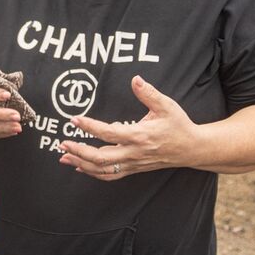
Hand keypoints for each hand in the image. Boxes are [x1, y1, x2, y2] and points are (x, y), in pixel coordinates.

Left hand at [59, 76, 200, 180]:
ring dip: (81, 164)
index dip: (89, 126)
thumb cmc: (178, 125)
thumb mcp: (167, 106)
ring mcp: (133, 163)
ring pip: (102, 170)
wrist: (192, 149)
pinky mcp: (133, 169)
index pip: (108, 133)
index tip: (75, 119)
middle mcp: (134, 153)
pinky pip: (110, 175)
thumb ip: (148, 93)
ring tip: (64, 156)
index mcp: (140, 136)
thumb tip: (135, 79)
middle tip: (62, 142)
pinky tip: (80, 167)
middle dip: (78, 150)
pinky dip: (93, 173)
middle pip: (100, 157)